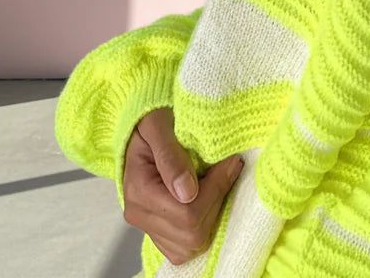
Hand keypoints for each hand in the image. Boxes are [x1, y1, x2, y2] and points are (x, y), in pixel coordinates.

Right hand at [122, 107, 242, 265]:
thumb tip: (187, 192)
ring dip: (214, 214)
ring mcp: (150, 228)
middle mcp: (140, 215)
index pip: (187, 212)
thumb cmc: (155, 121)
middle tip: (229, 167)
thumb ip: (171, 156)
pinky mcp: (161, 233)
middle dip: (218, 200)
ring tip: (218, 182)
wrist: (146, 128)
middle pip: (192, 233)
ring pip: (193, 244)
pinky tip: (209, 198)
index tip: (231, 161)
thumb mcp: (160, 126)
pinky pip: (188, 248)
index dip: (216, 188)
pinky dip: (206, 226)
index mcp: (138, 191)